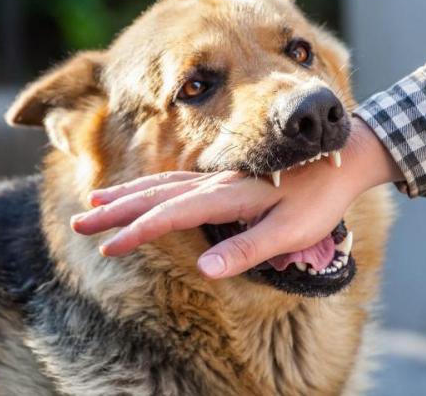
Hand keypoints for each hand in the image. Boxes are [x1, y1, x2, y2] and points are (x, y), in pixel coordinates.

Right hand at [70, 117, 401, 278]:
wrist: (344, 156)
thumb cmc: (320, 198)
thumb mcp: (291, 231)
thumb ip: (248, 248)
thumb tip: (205, 269)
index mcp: (230, 196)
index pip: (172, 215)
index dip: (138, 232)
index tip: (109, 246)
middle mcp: (217, 183)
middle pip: (156, 195)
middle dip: (116, 209)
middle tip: (81, 220)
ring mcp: (219, 177)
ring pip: (162, 183)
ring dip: (127, 194)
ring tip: (96, 200)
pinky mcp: (225, 178)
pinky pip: (178, 180)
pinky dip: (151, 186)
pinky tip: (142, 191)